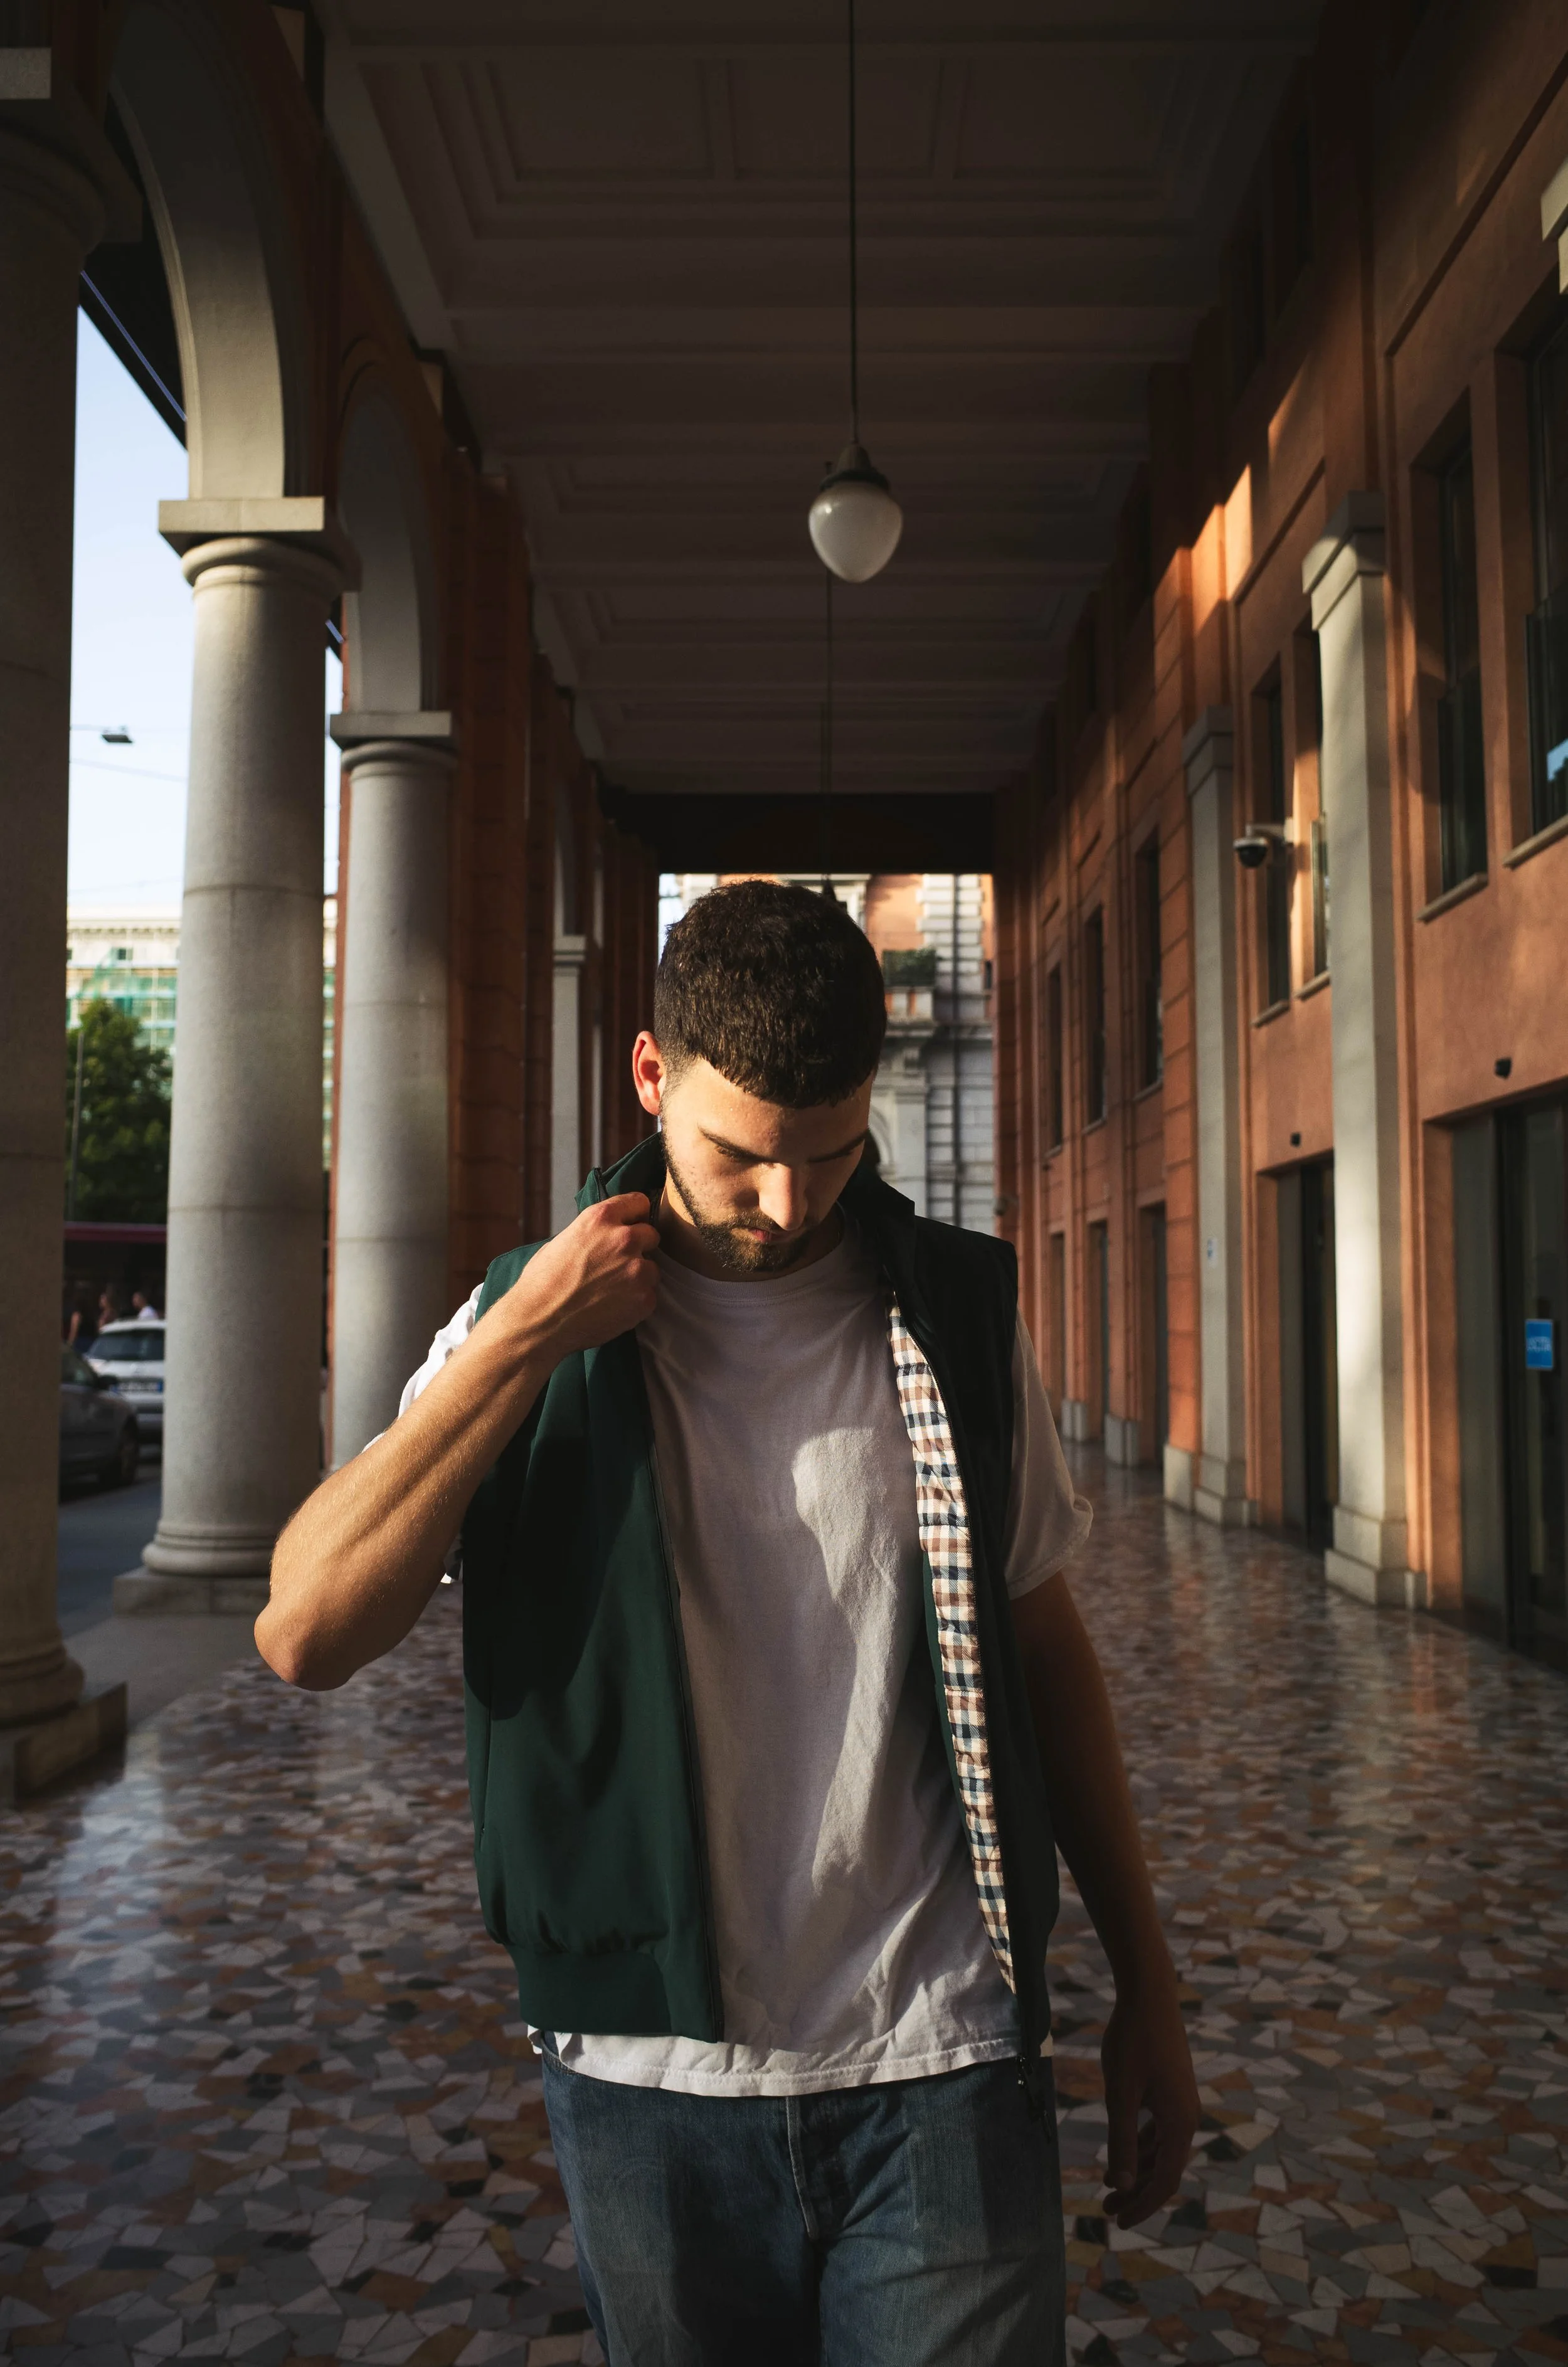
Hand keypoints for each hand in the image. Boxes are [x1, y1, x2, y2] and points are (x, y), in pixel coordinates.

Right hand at [504, 1193, 659, 1356]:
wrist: (539, 1321)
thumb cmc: (541, 1282)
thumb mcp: (564, 1240)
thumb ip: (593, 1233)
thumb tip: (606, 1236)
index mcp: (601, 1219)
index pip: (638, 1202)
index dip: (635, 1216)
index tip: (632, 1225)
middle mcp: (624, 1239)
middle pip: (651, 1235)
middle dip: (639, 1247)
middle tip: (618, 1264)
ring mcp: (637, 1269)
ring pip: (652, 1268)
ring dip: (638, 1277)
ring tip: (612, 1291)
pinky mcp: (644, 1299)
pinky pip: (649, 1296)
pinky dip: (636, 1303)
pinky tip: (613, 1308)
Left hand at [1100, 1973, 1199, 2225]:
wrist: (1149, 1994)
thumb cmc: (1132, 2040)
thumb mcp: (1121, 2093)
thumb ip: (1121, 2140)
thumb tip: (1123, 2185)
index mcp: (1180, 2123)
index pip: (1164, 2181)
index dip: (1142, 2205)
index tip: (1118, 2221)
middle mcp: (1188, 2118)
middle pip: (1165, 2169)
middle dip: (1138, 2192)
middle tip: (1107, 2208)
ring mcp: (1182, 2103)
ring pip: (1162, 2151)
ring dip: (1138, 2170)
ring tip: (1110, 2185)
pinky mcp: (1173, 2090)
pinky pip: (1160, 2130)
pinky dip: (1142, 2146)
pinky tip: (1123, 2153)